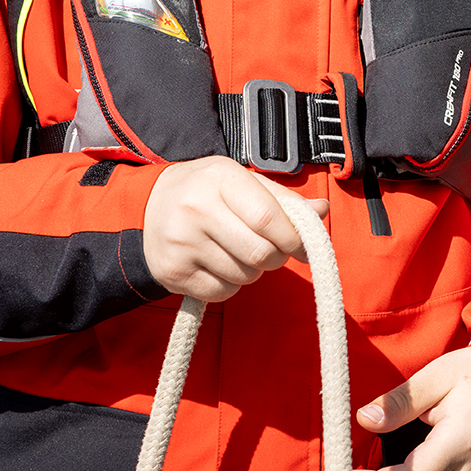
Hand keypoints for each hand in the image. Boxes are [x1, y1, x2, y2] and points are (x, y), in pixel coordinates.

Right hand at [142, 157, 328, 301]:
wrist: (148, 206)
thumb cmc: (205, 191)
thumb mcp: (242, 181)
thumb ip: (283, 198)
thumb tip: (322, 210)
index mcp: (220, 179)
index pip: (269, 218)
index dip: (294, 238)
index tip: (304, 246)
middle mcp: (196, 209)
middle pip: (260, 253)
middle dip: (277, 258)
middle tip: (273, 251)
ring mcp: (181, 243)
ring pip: (244, 275)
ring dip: (254, 271)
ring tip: (239, 251)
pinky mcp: (172, 273)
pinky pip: (223, 292)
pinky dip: (231, 284)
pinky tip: (219, 264)